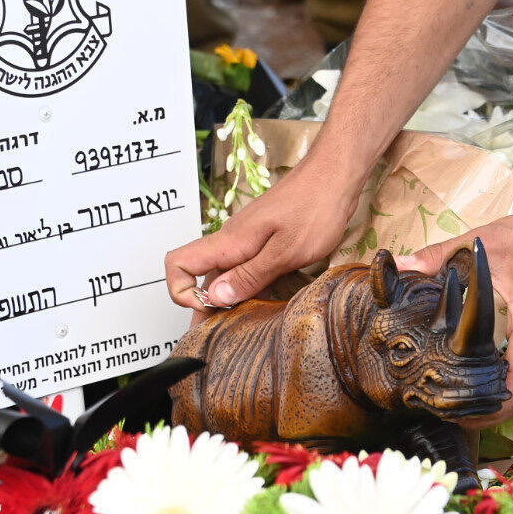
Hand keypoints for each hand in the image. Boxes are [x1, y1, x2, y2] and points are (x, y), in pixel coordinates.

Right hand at [165, 163, 361, 310]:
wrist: (334, 175)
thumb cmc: (315, 207)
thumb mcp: (286, 250)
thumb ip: (250, 275)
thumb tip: (214, 298)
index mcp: (230, 242)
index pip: (178, 264)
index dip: (182, 291)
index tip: (208, 310)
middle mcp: (231, 241)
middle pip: (199, 276)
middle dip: (205, 308)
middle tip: (223, 337)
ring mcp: (246, 241)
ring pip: (223, 274)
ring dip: (227, 300)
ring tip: (244, 328)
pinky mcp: (263, 242)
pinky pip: (244, 268)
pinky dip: (247, 289)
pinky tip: (264, 304)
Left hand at [398, 211, 512, 425]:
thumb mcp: (483, 242)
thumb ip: (440, 255)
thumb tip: (399, 263)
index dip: (495, 403)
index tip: (460, 406)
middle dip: (490, 413)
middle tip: (450, 412)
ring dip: (500, 406)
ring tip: (461, 406)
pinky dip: (509, 391)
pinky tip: (481, 386)